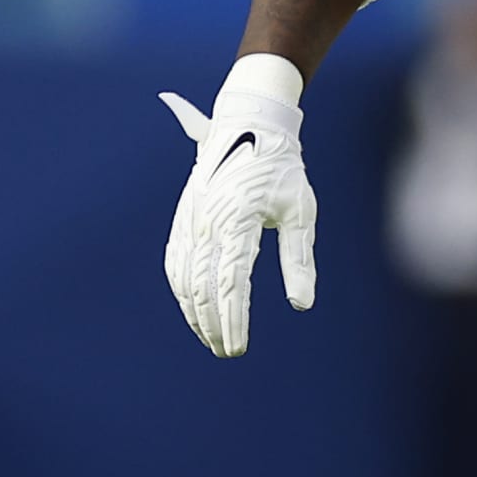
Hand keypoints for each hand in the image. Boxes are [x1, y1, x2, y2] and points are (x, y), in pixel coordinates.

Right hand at [160, 73, 315, 357]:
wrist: (248, 124)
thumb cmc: (281, 169)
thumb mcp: (300, 211)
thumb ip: (299, 259)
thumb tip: (301, 304)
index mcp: (237, 221)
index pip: (232, 284)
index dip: (233, 320)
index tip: (239, 347)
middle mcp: (206, 223)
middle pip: (203, 288)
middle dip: (213, 325)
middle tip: (228, 352)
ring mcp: (190, 220)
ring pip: (184, 278)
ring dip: (194, 313)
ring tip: (211, 338)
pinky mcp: (183, 218)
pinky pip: (176, 262)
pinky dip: (181, 290)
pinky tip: (192, 308)